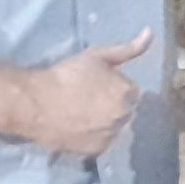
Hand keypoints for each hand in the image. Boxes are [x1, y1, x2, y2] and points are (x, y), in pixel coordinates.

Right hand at [15, 29, 148, 157]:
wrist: (35, 103)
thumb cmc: (66, 75)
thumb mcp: (98, 56)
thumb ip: (128, 48)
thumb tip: (150, 33)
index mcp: (127, 92)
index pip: (130, 91)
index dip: (113, 88)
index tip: (96, 86)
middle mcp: (124, 115)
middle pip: (124, 110)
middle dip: (112, 105)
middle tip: (87, 100)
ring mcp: (112, 135)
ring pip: (114, 127)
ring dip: (105, 122)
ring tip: (82, 114)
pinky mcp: (98, 150)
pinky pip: (103, 142)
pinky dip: (95, 136)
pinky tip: (79, 127)